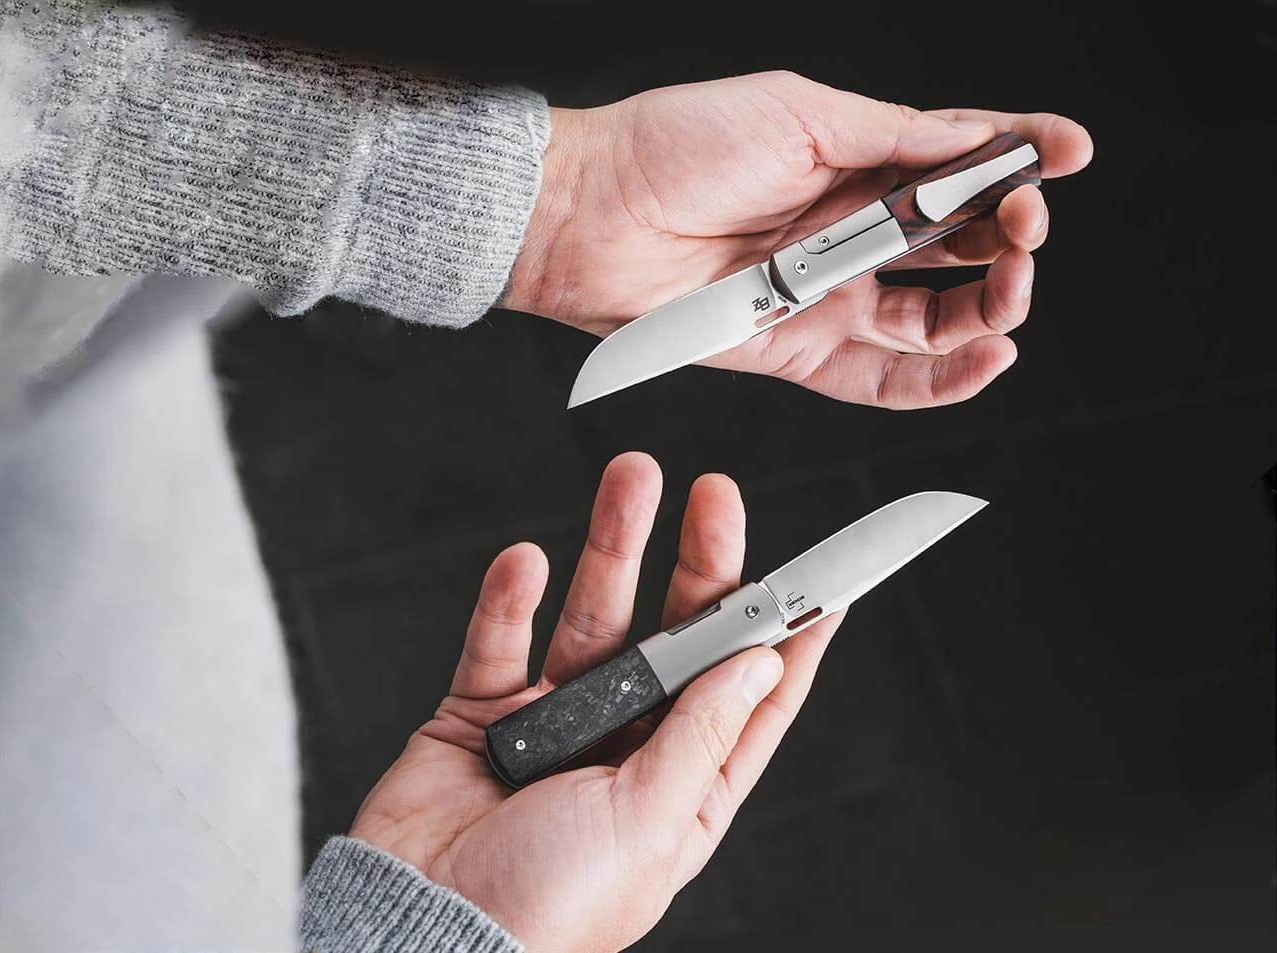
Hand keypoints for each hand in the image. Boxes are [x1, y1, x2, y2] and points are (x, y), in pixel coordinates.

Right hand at [349, 452, 842, 952]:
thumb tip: (762, 662)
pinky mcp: (487, 712)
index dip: (790, 635)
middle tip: (715, 497)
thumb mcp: (649, 820)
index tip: (825, 577)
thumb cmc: (545, 908)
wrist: (419, 930)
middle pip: (678, 636)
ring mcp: (557, 724)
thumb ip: (701, 733)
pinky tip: (524, 561)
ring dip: (610, 548)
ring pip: (594, 618)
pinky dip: (510, 599)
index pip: (754, 697)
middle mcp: (628, 746)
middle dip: (699, 564)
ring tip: (630, 480)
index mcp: (683, 785)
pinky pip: (501, 640)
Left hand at [504, 71, 1092, 408]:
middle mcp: (848, 232)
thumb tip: (979, 137)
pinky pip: (884, 379)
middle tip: (1029, 225)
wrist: (589, 215)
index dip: (1019, 158)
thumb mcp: (798, 114)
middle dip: (1011, 235)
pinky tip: (988, 357)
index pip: (958, 163)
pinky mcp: (800, 353)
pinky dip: (942, 378)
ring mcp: (827, 295)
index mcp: (853, 160)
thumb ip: (894, 135)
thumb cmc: (675, 147)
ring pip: (935, 317)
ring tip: (1014, 289)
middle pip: (960, 244)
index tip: (1070, 153)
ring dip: (990, 306)